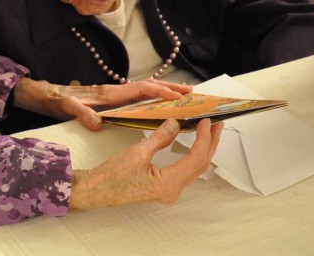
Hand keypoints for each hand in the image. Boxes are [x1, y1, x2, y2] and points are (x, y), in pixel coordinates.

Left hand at [13, 77, 191, 130]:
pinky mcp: (112, 99)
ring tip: (184, 96)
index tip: (177, 96)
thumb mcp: (66, 108)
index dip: (159, 92)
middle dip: (171, 88)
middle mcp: (115, 90)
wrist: (47, 95)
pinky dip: (153, 98)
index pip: (140, 89)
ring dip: (165, 91)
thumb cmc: (58, 101)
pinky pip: (139, 97)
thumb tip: (96, 122)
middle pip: (149, 86)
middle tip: (193, 93)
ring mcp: (115, 94)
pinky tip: (160, 105)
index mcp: (109, 93)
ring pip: (146, 91)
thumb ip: (81, 113)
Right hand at [69, 118, 222, 209]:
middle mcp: (172, 191)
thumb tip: (176, 123)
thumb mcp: (138, 152)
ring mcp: (168, 191)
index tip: (206, 121)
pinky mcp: (163, 188)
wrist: (97, 189)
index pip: (195, 157)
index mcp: (169, 184)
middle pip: (200, 165)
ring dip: (202, 149)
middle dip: (210, 143)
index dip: (204, 137)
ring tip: (208, 132)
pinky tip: (191, 145)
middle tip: (216, 124)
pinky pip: (184, 171)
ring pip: (194, 169)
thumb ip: (161, 137)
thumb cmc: (113, 175)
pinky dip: (191, 156)